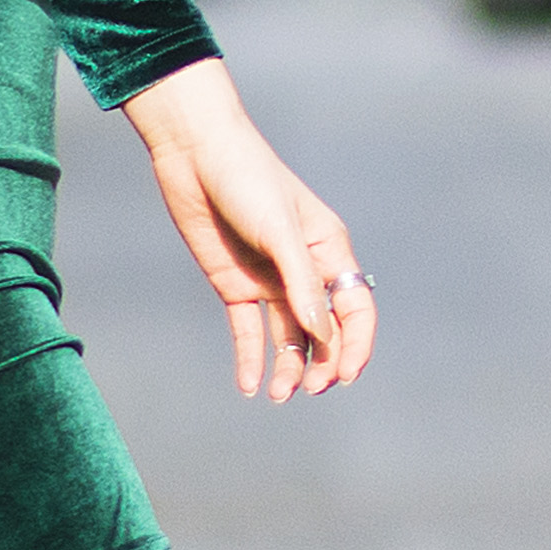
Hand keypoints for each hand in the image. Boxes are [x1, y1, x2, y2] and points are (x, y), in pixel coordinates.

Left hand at [122, 63, 373, 402]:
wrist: (194, 153)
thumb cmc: (247, 179)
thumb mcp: (280, 231)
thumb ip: (303, 283)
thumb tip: (324, 336)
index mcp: (328, 251)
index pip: (355, 308)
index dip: (355, 345)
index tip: (344, 376)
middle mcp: (304, 271)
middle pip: (325, 330)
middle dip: (323, 364)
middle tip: (309, 390)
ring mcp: (270, 280)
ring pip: (289, 338)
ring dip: (289, 369)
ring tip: (278, 395)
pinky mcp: (235, 285)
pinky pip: (249, 332)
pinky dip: (251, 360)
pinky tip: (250, 386)